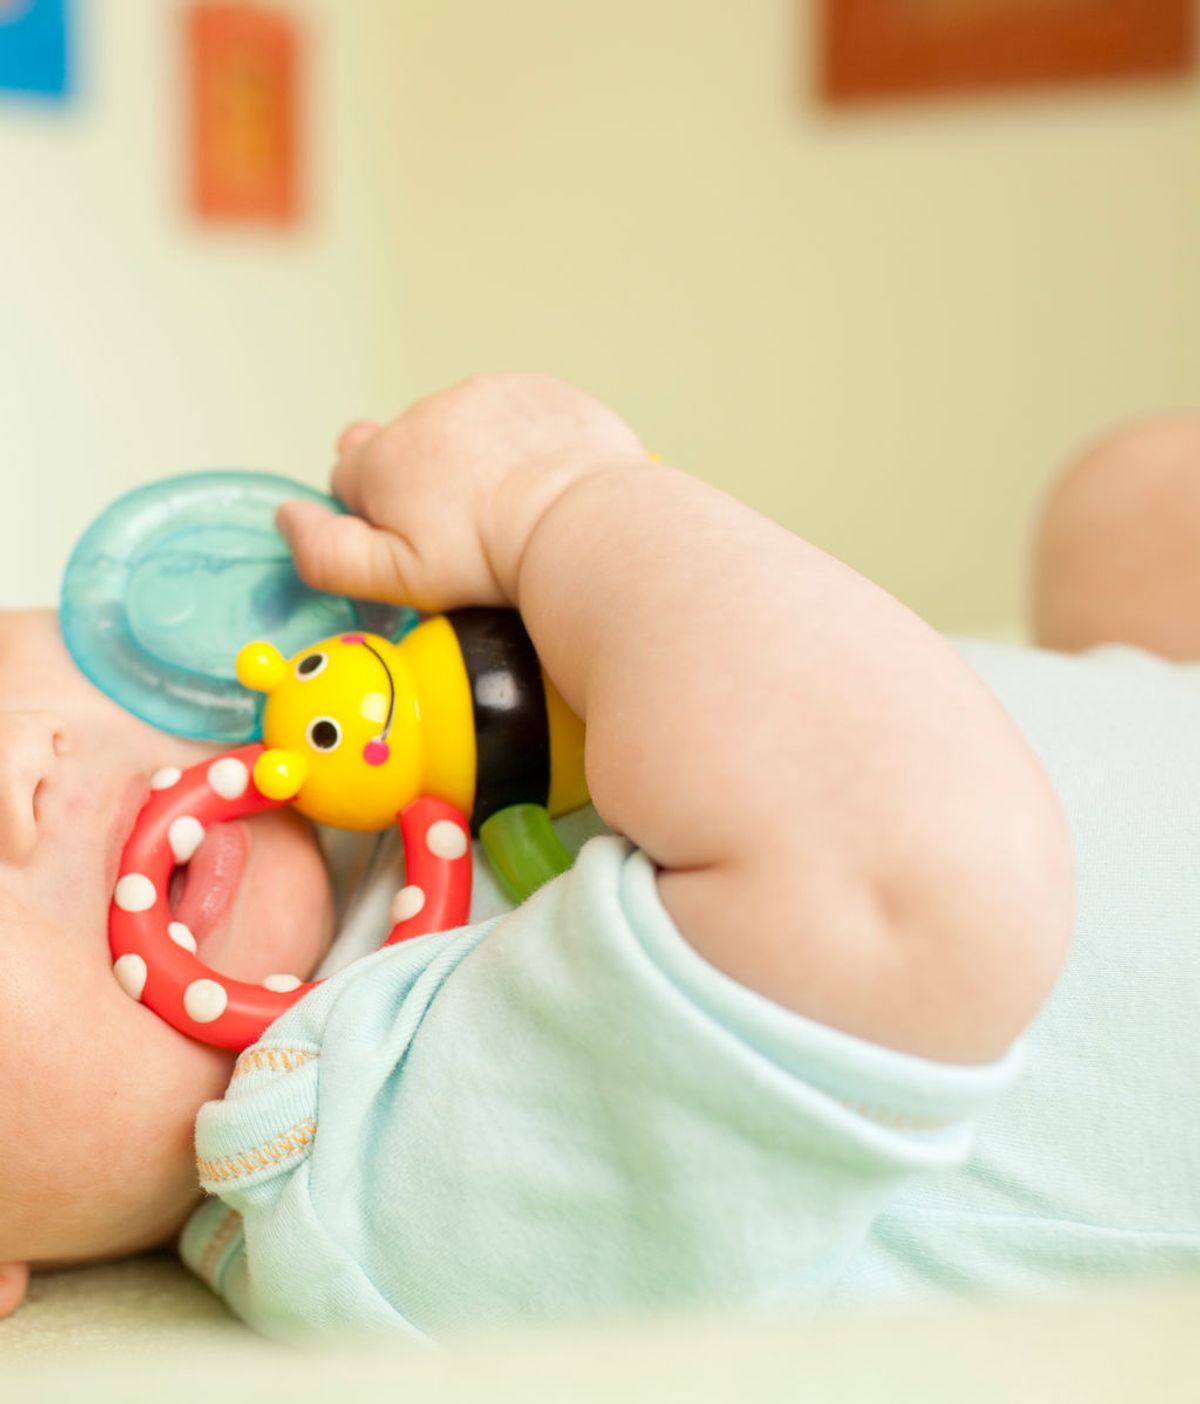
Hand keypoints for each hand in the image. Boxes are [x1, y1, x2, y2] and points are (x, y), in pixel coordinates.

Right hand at [277, 374, 644, 610]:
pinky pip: (516, 414)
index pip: (349, 478)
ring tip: (509, 507)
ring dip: (474, 459)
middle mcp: (425, 414)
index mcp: (383, 458)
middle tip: (466, 530)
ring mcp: (484, 394)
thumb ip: (327, 553)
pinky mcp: (536, 391)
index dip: (374, 515)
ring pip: (461, 428)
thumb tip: (288, 518)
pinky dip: (523, 443)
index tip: (414, 541)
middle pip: (404, 449)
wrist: (579, 521)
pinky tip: (543, 481)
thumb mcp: (395, 577)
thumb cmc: (489, 557)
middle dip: (424, 484)